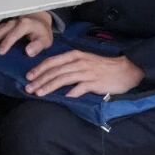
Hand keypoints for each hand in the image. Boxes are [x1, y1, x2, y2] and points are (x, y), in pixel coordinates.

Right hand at [0, 11, 54, 56]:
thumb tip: (28, 52)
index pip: (14, 33)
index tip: (0, 52)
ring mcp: (5, 24)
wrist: (37, 20)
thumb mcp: (45, 40)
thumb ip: (38, 45)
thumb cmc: (41, 33)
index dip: (7, 42)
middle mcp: (13, 23)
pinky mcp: (0, 27)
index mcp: (25, 25)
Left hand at [25, 51, 144, 98]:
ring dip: (49, 86)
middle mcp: (79, 62)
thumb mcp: (84, 61)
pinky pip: (81, 87)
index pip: (52, 61)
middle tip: (28, 88)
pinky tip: (64, 98)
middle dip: (40, 80)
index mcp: (75, 56)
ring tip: (39, 93)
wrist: (126, 70)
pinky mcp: (95, 82)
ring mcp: (87, 72)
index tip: (28, 77)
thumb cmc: (102, 67)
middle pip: (55, 71)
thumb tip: (52, 75)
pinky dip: (71, 92)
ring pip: (63, 79)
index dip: (39, 69)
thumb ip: (69, 66)